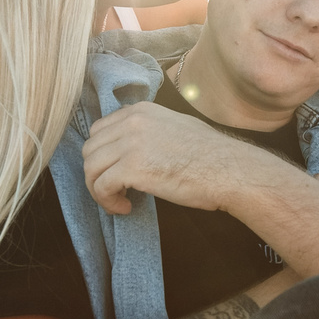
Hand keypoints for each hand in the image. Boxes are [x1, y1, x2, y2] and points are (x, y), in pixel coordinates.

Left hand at [81, 101, 277, 214]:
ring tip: (119, 201)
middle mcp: (132, 121)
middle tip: (116, 190)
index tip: (115, 172)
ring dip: (99, 189)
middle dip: (97, 173)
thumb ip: (150, 130)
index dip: (103, 155)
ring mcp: (130, 143)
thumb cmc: (210, 156)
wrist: (228, 170)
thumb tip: (133, 148)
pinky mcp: (132, 167)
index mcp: (141, 111)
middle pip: (90, 149)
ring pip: (90, 168)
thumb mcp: (175, 127)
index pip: (100, 130)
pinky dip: (107, 201)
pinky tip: (125, 207)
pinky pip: (101, 186)